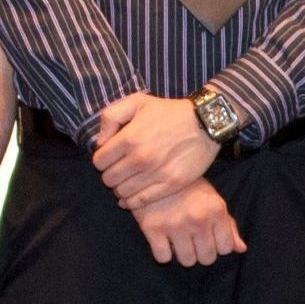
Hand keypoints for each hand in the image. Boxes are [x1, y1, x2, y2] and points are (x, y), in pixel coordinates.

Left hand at [92, 91, 219, 204]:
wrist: (205, 122)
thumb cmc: (169, 112)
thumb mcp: (137, 101)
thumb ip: (111, 117)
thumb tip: (100, 142)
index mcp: (129, 138)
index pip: (99, 161)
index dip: (101, 160)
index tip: (109, 158)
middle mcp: (140, 158)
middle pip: (109, 179)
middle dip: (110, 175)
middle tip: (119, 170)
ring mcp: (156, 174)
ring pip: (123, 192)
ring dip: (120, 189)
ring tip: (127, 181)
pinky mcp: (171, 184)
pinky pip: (141, 201)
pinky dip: (131, 202)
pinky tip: (131, 197)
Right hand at [132, 181, 244, 266]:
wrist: (153, 171)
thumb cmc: (188, 188)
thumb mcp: (212, 200)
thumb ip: (228, 225)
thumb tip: (241, 249)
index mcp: (216, 210)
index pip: (226, 248)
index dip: (217, 245)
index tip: (208, 237)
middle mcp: (198, 218)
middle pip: (207, 258)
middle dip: (201, 252)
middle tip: (192, 238)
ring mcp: (175, 224)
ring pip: (187, 261)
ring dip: (182, 254)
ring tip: (178, 239)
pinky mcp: (152, 228)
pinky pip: (163, 258)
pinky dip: (162, 253)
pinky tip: (163, 240)